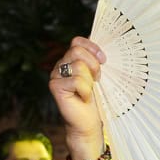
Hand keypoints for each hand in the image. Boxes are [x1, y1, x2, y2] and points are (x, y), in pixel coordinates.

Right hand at [48, 36, 107, 155]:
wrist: (88, 123)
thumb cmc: (95, 100)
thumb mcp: (98, 75)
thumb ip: (95, 58)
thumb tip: (96, 36)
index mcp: (71, 59)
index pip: (77, 41)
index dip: (92, 47)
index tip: (104, 59)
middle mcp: (61, 65)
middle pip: (77, 51)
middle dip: (93, 65)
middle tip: (97, 80)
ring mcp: (56, 75)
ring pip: (78, 66)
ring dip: (90, 81)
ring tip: (89, 91)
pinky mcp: (55, 86)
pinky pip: (77, 81)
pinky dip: (85, 91)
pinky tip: (83, 98)